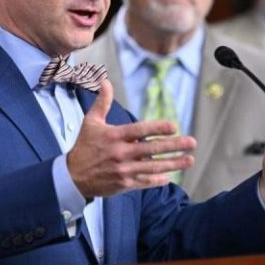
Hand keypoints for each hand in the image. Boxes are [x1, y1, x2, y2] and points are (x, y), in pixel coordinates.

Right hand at [67, 79, 195, 198]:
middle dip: (174, 146)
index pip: (140, 130)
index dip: (157, 128)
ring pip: (153, 167)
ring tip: (189, 160)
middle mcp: (121, 153)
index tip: (173, 126)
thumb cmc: (84, 146)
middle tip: (192, 142)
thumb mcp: (91, 122)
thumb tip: (105, 81)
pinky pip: (145, 182)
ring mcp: (123, 170)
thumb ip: (102, 102)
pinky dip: (158, 180)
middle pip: (152, 149)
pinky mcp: (124, 184)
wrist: (72, 176)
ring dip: (173, 164)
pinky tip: (170, 177)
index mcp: (114, 136)